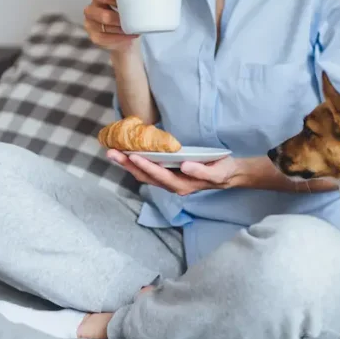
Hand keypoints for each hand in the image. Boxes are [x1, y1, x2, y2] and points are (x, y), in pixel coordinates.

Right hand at [84, 0, 136, 53]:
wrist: (126, 33)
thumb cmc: (125, 14)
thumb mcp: (125, 2)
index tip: (128, 3)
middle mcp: (91, 10)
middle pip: (104, 16)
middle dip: (119, 19)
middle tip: (132, 21)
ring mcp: (90, 24)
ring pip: (105, 28)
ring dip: (121, 29)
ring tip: (133, 29)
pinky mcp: (94, 37)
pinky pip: (106, 39)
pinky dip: (119, 38)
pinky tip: (128, 37)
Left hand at [105, 150, 241, 195]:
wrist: (227, 175)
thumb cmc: (223, 172)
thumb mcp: (217, 172)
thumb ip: (202, 171)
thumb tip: (185, 166)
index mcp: (183, 185)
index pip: (160, 176)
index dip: (146, 166)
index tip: (133, 156)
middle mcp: (172, 185)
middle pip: (146, 177)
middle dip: (128, 165)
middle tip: (112, 153)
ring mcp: (169, 181)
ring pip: (144, 175)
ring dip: (128, 164)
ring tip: (113, 152)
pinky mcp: (168, 175)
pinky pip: (149, 171)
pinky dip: (136, 163)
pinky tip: (127, 154)